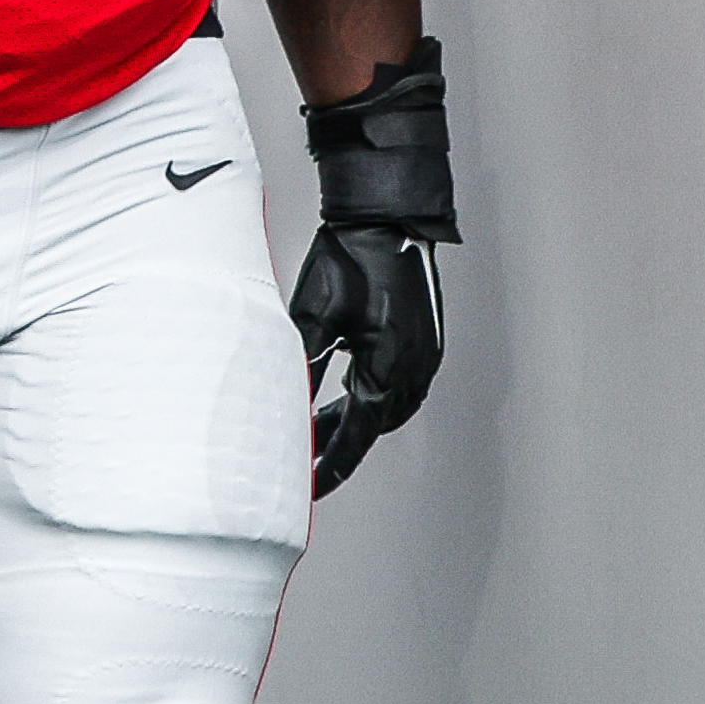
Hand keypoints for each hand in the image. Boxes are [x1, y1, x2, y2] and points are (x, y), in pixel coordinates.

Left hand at [295, 44, 451, 495]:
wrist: (386, 214)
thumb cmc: (352, 258)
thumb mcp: (313, 316)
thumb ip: (300, 364)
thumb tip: (281, 404)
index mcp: (391, 370)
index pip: (355, 436)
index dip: (330, 465)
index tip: (308, 489)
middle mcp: (416, 369)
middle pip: (373, 426)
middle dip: (339, 445)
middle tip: (304, 463)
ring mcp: (423, 353)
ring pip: (385, 406)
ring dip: (354, 420)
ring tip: (316, 430)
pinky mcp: (420, 337)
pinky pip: (394, 382)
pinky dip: (367, 395)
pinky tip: (345, 390)